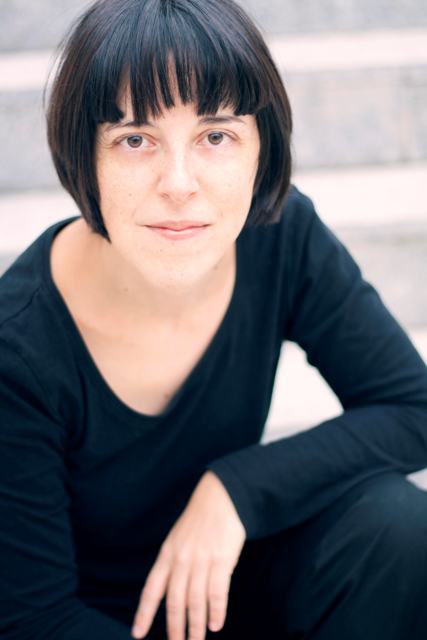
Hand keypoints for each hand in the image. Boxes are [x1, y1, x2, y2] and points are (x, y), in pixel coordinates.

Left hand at [131, 470, 245, 639]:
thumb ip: (173, 563)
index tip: (137, 633)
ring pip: (195, 600)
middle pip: (175, 601)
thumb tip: (169, 591)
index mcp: (167, 554)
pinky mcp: (221, 559)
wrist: (221, 497)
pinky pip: (217, 591)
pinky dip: (217, 610)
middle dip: (174, 628)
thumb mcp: (177, 538)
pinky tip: (216, 624)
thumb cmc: (199, 519)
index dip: (144, 613)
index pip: (152, 589)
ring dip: (196, 625)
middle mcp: (182, 560)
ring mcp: (202, 560)